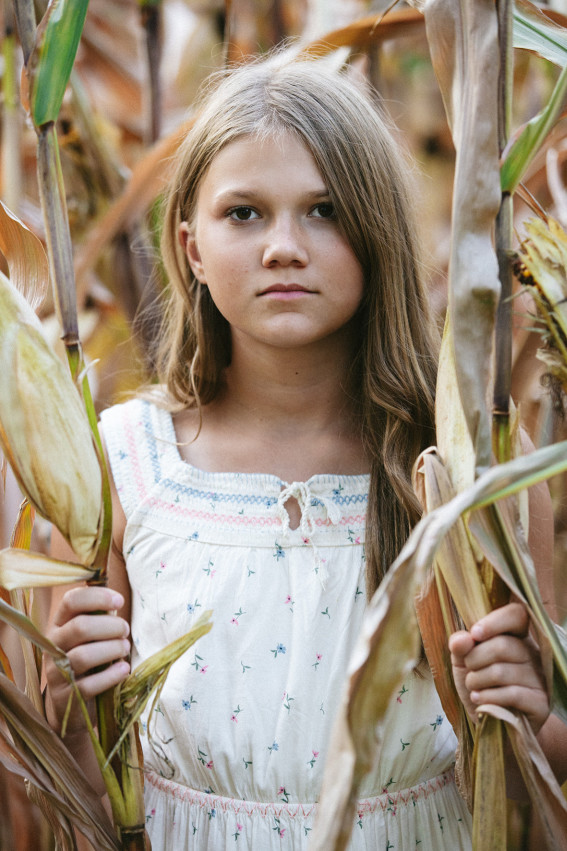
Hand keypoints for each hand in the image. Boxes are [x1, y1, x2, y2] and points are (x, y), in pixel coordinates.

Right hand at [44, 585, 130, 734]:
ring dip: (112, 649)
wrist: (70, 704)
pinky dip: (112, 675)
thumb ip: (99, 619)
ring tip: (125, 649)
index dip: (97, 597)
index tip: (120, 601)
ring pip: (84, 656)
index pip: (71, 601)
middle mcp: (53, 645)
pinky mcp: (65, 696)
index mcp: (59, 624)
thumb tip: (117, 602)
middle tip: (125, 631)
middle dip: (111, 626)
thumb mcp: (90, 637)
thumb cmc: (88, 661)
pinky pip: (89, 685)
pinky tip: (124, 670)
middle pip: (80, 627)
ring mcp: (56, 672)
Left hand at [448, 602, 548, 733]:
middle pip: (503, 646)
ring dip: (477, 681)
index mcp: (516, 637)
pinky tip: (479, 700)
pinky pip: (512, 694)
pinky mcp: (541, 702)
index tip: (474, 634)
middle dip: (475, 658)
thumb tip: (463, 639)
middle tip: (468, 669)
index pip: (516, 615)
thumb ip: (460, 645)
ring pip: (502, 672)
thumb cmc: (478, 685)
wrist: (490, 724)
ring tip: (473, 688)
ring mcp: (540, 678)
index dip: (495, 621)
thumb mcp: (462, 662)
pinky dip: (488, 697)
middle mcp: (532, 654)